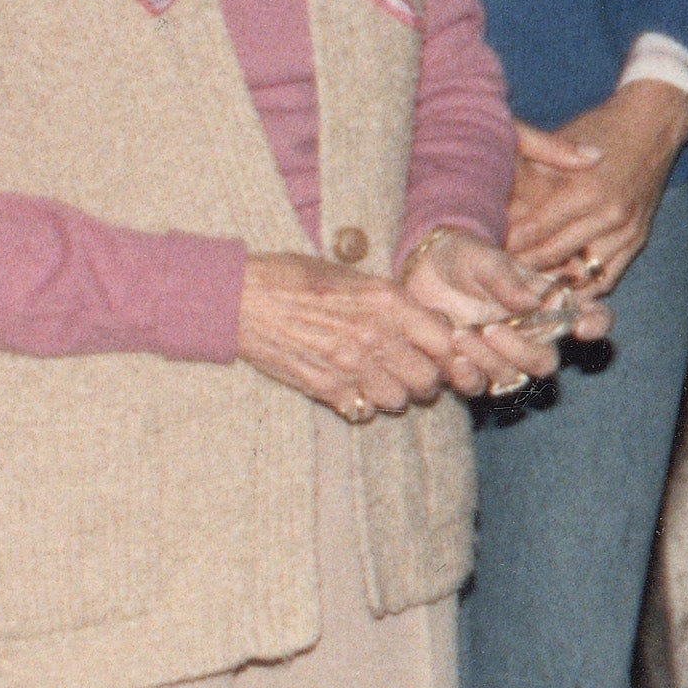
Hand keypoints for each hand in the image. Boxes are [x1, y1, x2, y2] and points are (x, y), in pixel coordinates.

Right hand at [235, 251, 471, 420]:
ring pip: (398, 400)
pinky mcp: (323, 387)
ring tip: (378, 379)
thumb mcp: (353, 276)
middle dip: (425, 379)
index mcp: (388, 302)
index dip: (448, 352)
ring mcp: (349, 365)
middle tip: (410, 371)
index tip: (438, 352)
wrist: (239, 296)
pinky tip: (349, 386)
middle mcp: (375, 335)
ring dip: (393, 393)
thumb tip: (434, 323)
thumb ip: (395, 302)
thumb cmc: (295, 278)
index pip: (447, 342)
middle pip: (429, 380)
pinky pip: (362, 410)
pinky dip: (361, 403)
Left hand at [404, 219, 601, 394]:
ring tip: (459, 334)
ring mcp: (502, 356)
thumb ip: (507, 280)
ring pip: (513, 377)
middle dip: (523, 352)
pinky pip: (479, 386)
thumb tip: (532, 303)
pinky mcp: (471, 368)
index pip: (591, 317)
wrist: (422, 267)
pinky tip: (454, 358)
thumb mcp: (485, 259)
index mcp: (549, 304)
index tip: (582, 328)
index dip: (596, 325)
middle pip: (546, 362)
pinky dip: (468, 377)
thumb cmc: (465, 258)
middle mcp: (532, 335)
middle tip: (491, 329)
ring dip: (488, 361)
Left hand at [503, 80, 687, 293]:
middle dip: (517, 264)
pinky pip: (605, 279)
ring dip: (548, 279)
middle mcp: (608, 215)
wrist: (654, 124)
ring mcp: (626, 231)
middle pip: (550, 256)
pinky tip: (558, 283)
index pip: (532, 231)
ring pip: (578, 275)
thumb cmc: (600, 128)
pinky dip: (580, 286)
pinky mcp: (638, 240)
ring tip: (521, 282)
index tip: (481, 248)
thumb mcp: (560, 140)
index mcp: (584, 189)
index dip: (502, 243)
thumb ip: (529, 174)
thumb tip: (494, 206)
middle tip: (492, 269)